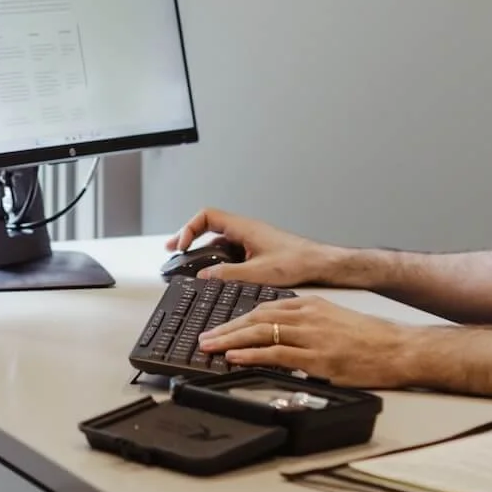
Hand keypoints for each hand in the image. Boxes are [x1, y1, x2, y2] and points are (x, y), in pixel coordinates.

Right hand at [166, 207, 339, 286]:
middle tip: (173, 250)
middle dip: (189, 236)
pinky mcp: (255, 250)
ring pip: (219, 238)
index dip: (189, 228)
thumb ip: (227, 274)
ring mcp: (250, 239)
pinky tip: (212, 273)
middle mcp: (245, 230)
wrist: (318, 263)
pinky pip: (229, 249)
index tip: (181, 246)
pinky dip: (216, 257)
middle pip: (209, 225)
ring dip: (202, 248)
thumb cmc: (296, 261)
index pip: (207, 216)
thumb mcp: (257, 272)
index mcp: (243, 227)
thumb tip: (203, 275)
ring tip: (187, 263)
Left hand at [197, 295, 418, 388]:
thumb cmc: (370, 338)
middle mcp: (308, 315)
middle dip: (227, 328)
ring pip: (261, 333)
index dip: (239, 317)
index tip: (220, 325)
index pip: (265, 307)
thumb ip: (307, 324)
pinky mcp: (317, 359)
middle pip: (257, 317)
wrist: (397, 348)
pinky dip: (252, 355)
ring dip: (232, 340)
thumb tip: (280, 336)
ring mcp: (312, 336)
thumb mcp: (334, 320)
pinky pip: (277, 354)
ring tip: (211, 347)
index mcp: (311, 305)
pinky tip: (236, 357)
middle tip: (205, 337)